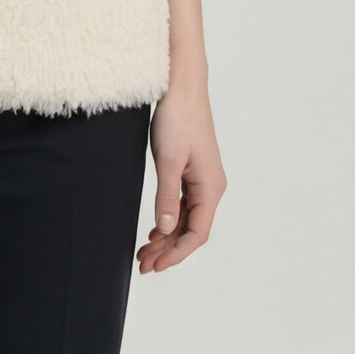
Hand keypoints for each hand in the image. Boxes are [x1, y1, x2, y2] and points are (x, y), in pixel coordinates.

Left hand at [137, 82, 225, 274]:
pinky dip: (169, 219)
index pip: (197, 233)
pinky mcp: (193, 172)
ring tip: (144, 251)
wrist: (182, 88)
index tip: (156, 266)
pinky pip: (183, 204)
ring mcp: (202, 180)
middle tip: (143, 264)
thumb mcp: (168, 160)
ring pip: (186, 219)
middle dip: (168, 249)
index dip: (176, 253)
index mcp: (210, 187)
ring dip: (166, 236)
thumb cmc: (178, 119)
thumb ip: (166, 196)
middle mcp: (211, 187)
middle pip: (191, 229)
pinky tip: (156, 229)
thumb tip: (166, 228)